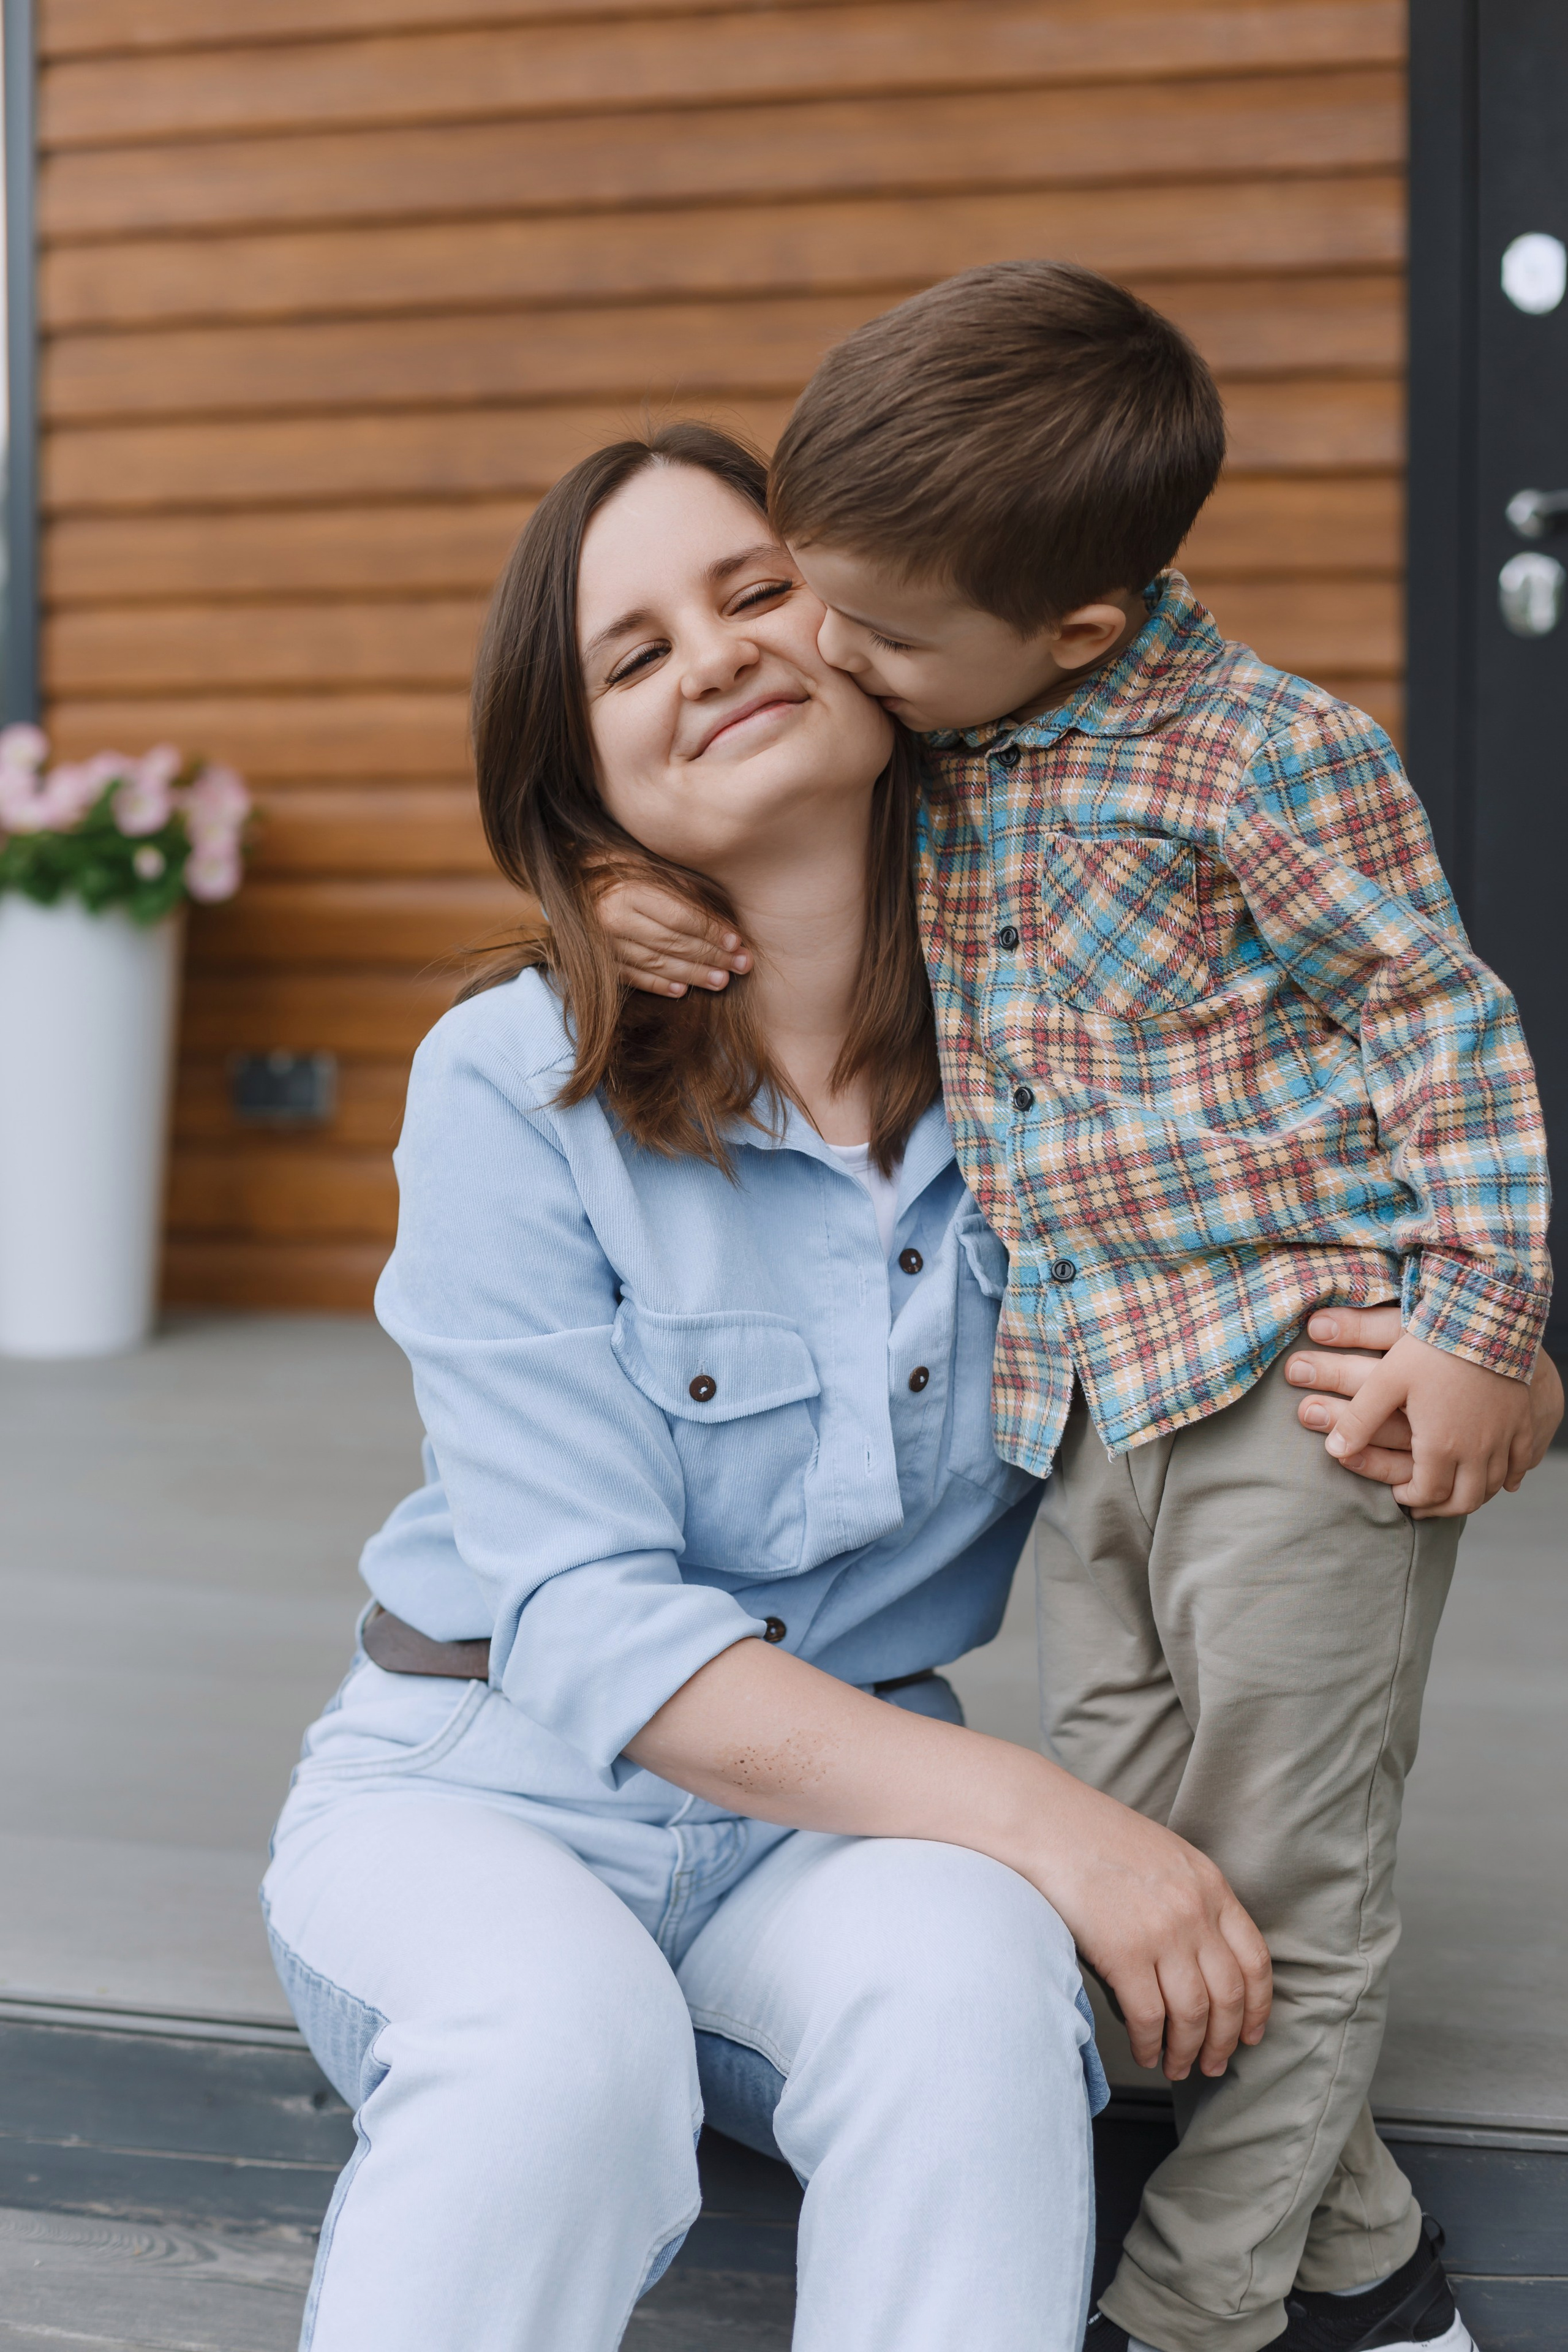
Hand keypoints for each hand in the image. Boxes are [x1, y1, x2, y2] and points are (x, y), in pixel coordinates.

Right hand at [593, 872, 749, 997]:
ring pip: (656, 964)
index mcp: (629, 891)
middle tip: (740, 966)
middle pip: (673, 943)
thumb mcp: (649, 866)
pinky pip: (633, 977)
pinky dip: (658, 985)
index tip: (737, 942)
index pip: (680, 917)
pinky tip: (681, 990)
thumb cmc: (616, 867)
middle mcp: (614, 920)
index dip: (712, 931)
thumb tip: (720, 918)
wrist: (567, 879)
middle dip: (711, 957)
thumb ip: (681, 889)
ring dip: (692, 975)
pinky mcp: (597, 961)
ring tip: (721, 981)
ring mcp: (603, 944)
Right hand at [1039, 1776, 1272, 2081]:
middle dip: (1225, 2040)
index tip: (1251, 2034)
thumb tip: (1200, 1957)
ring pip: (1193, 2013)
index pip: (1255, 1959)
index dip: (1258, 2006)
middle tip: (1214, 2064)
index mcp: (1211, 1886)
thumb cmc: (1096, 1837)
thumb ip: (1192, 1900)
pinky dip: (1150, 2044)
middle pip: (1229, 1995)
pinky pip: (1148, 2016)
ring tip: (1178, 2067)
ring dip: (1187, 2051)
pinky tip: (1145, 2053)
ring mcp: (1161, 1933)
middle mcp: (1194, 1912)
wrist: (1047, 1823)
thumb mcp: (1167, 1857)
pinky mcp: (1123, 1952)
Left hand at [1297, 1326, 1534, 1516]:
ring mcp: (1505, 1439)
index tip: (1398, 1494)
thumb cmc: (1432, 1349)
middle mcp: (1478, 1451)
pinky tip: (1500, 1478)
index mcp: (1441, 1446)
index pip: (1427, 1492)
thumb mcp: (1387, 1381)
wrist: (1489, 1321)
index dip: (1411, 1499)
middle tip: (1423, 1505)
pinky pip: (1520, 1463)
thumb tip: (1333, 1451)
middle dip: (1441, 1508)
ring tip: (1454, 1493)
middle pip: (1464, 1500)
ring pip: (1493, 1487)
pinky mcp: (1523, 1423)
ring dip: (1472, 1496)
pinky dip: (1509, 1478)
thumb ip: (1360, 1419)